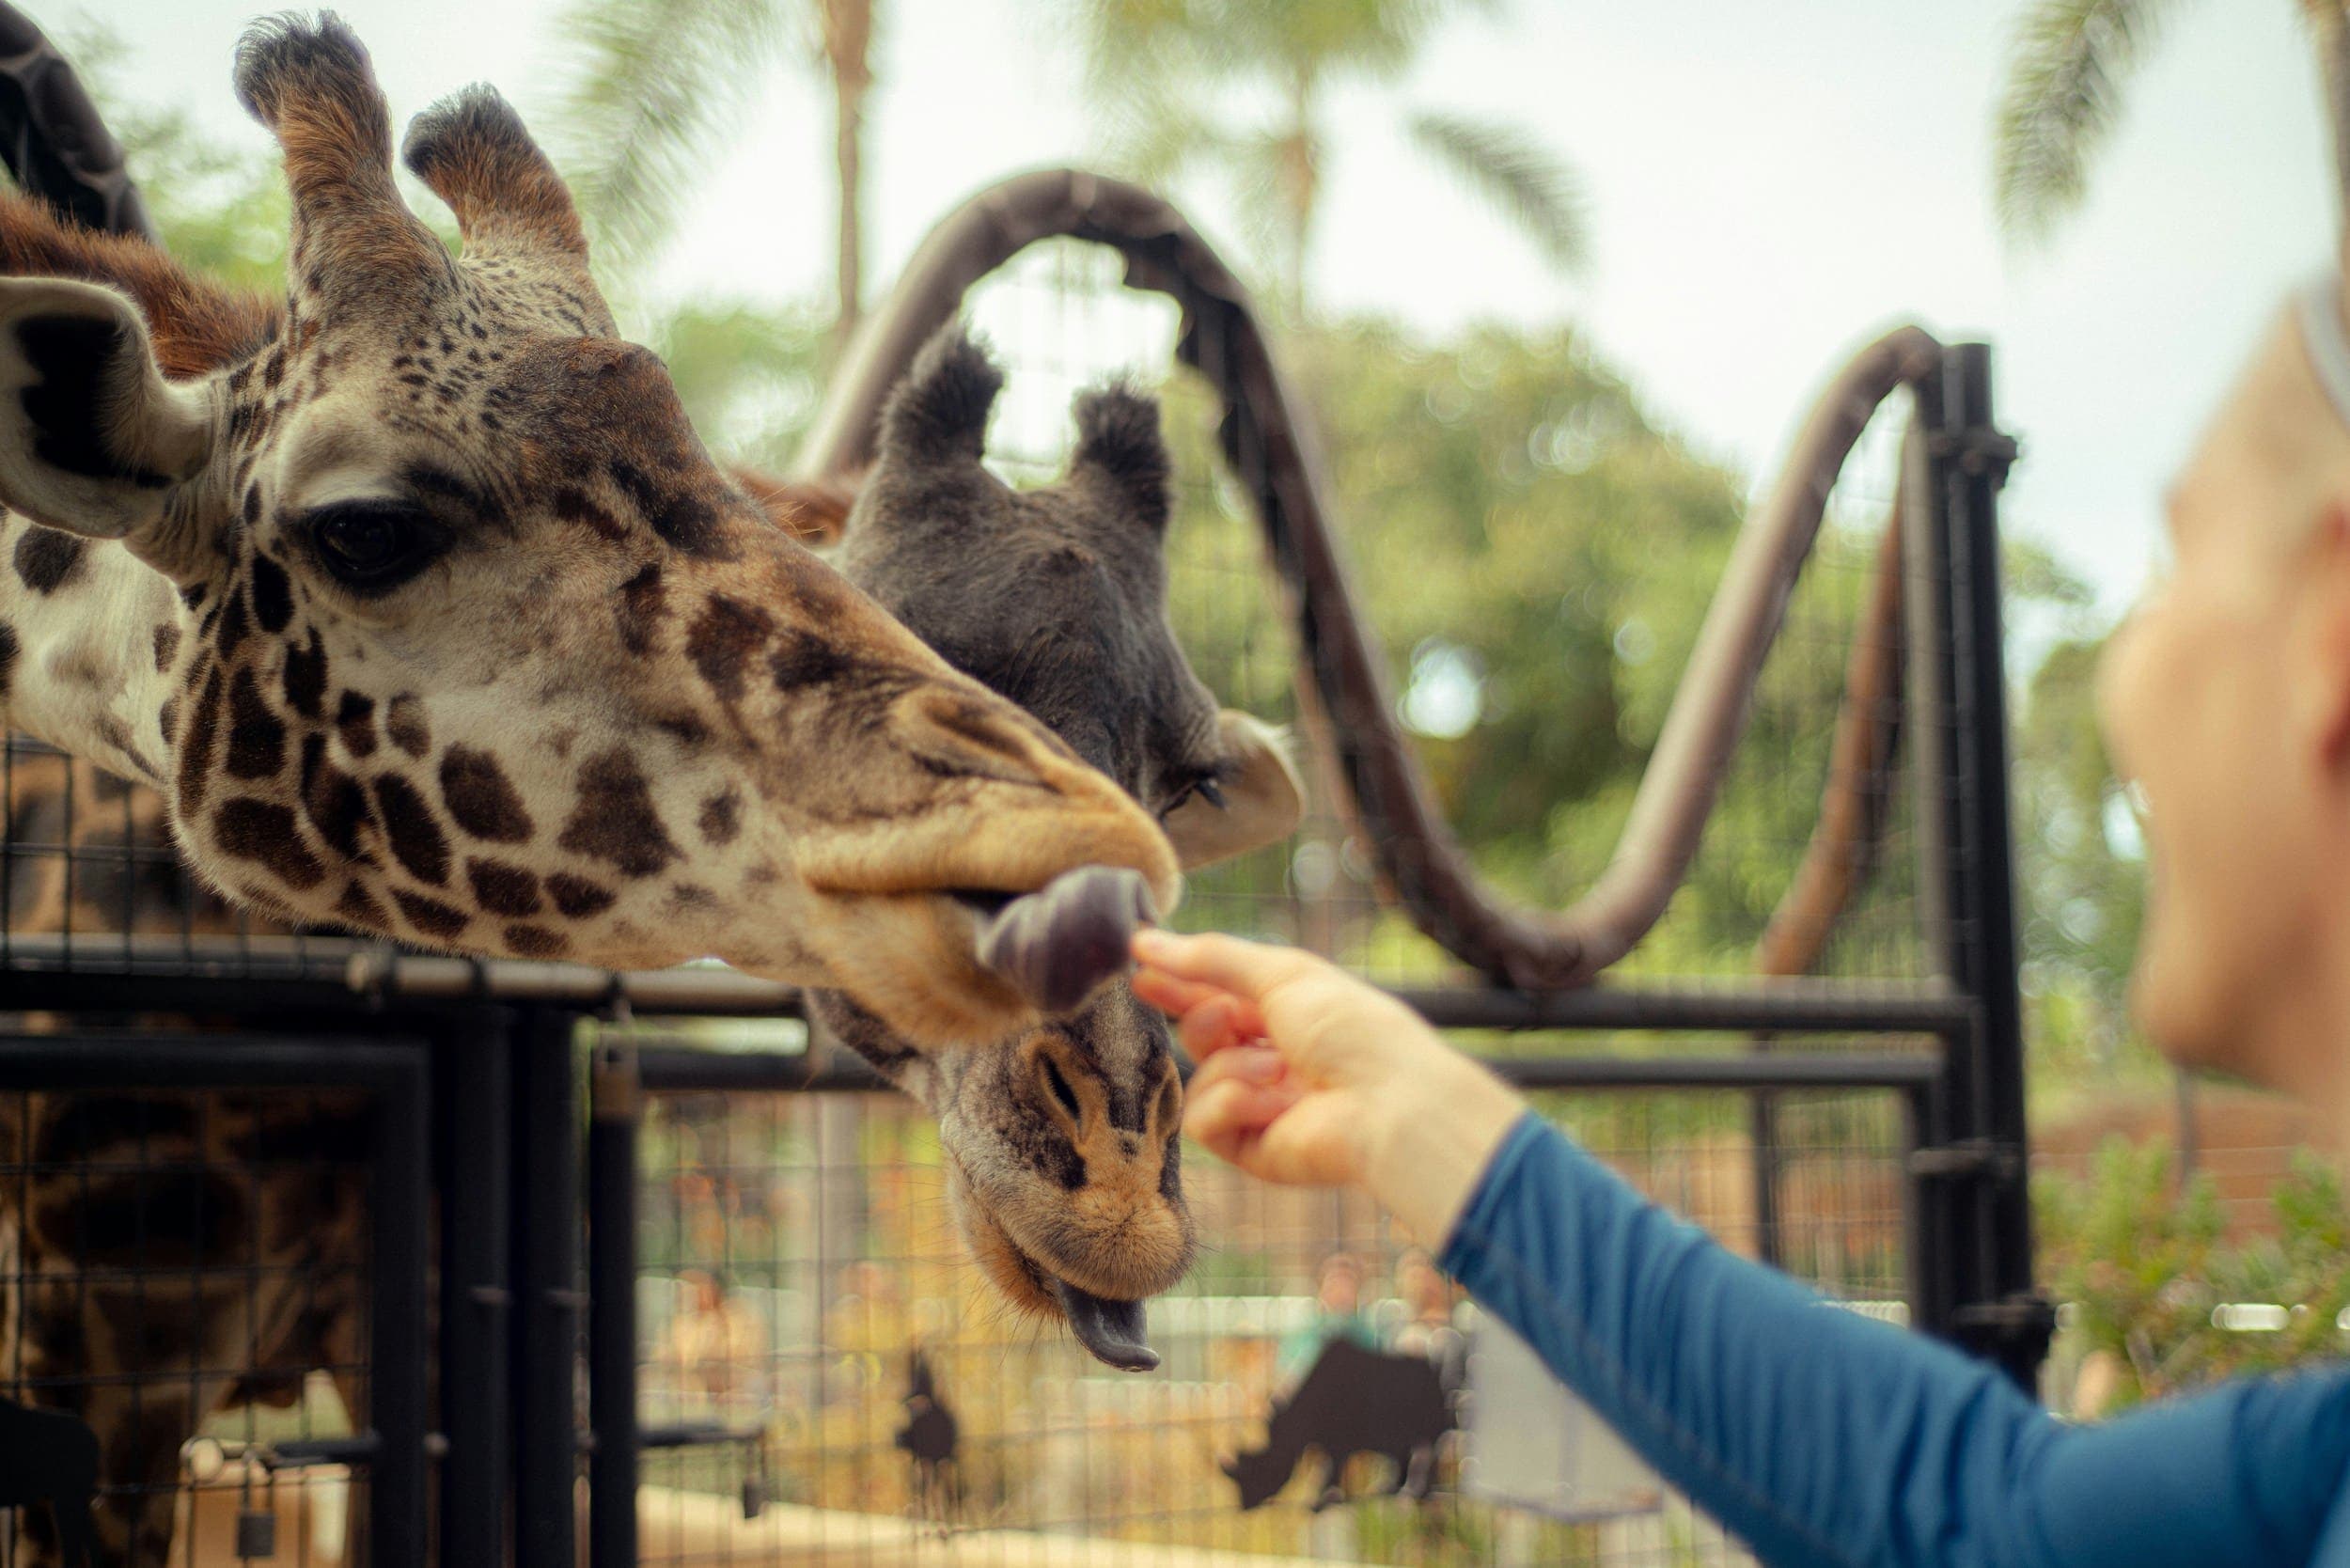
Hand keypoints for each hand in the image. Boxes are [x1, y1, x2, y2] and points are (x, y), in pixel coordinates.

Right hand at [1130, 929, 1524, 1241]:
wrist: (1387, 1102)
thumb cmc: (1351, 1029)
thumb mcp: (1281, 972)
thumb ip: (1211, 958)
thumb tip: (1144, 939)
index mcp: (1289, 1015)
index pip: (1218, 995)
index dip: (1177, 984)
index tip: (1137, 970)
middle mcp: (1275, 1060)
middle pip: (1201, 1036)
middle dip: (1202, 1021)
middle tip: (1226, 1017)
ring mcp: (1263, 1107)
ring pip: (1199, 1079)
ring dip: (1231, 1066)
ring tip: (1276, 1070)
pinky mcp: (1252, 1148)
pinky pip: (1204, 1122)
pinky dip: (1234, 1104)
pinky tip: (1274, 1105)